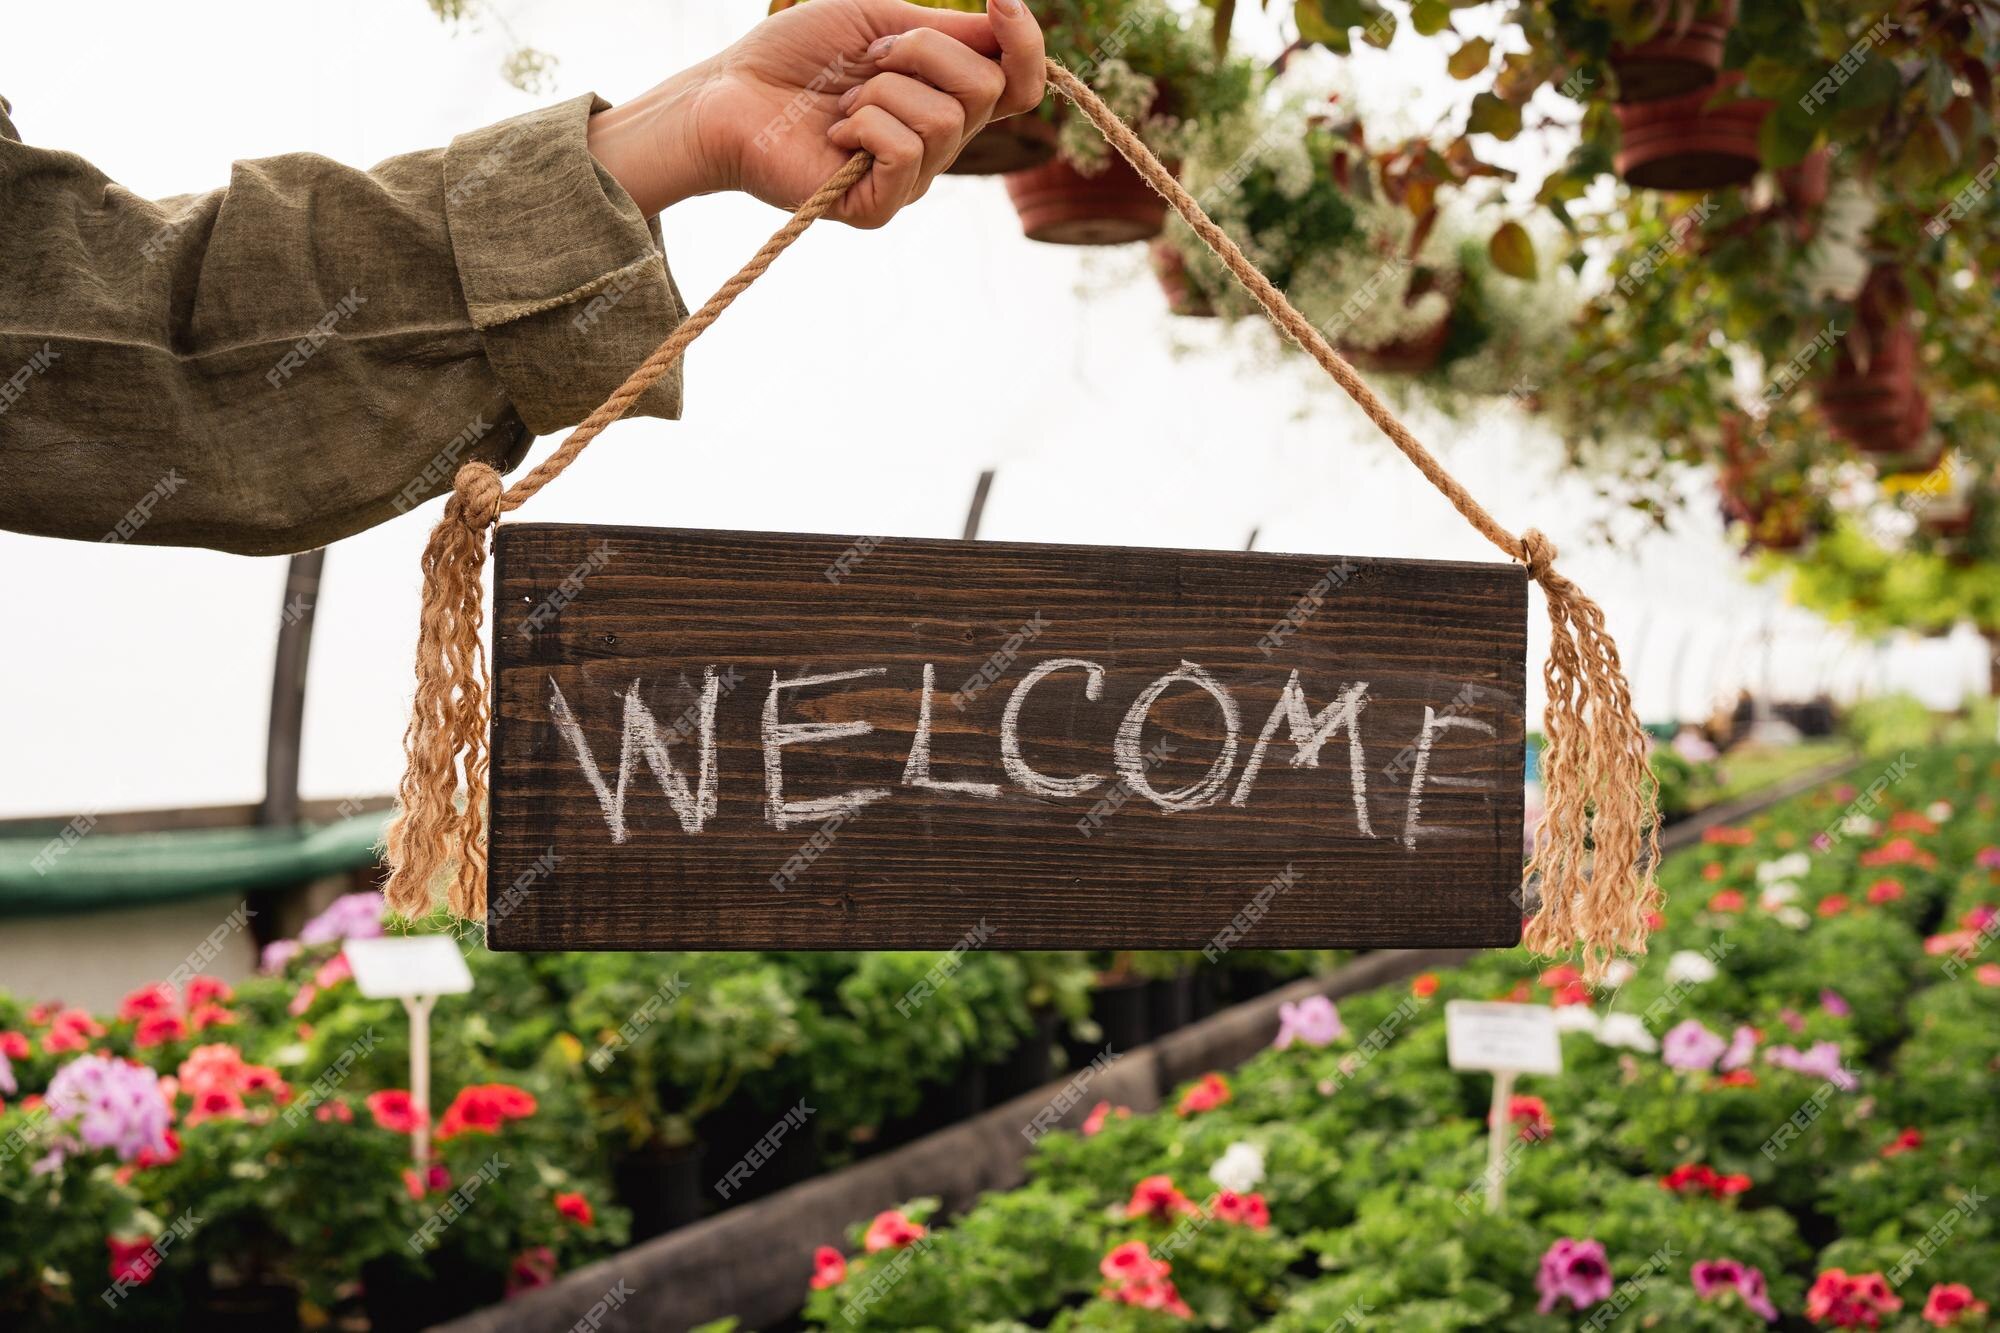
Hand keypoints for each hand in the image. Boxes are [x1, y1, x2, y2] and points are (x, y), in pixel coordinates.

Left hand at [588, 0, 1045, 227]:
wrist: (727, 93)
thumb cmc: (794, 54)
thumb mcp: (877, 18)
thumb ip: (944, 27)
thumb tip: (1008, 18)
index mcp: (944, 96)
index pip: (1019, 83)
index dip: (1025, 43)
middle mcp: (939, 144)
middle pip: (985, 88)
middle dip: (922, 51)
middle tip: (868, 58)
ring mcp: (911, 179)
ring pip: (945, 118)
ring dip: (882, 90)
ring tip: (842, 101)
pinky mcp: (879, 207)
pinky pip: (906, 151)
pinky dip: (866, 124)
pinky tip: (835, 134)